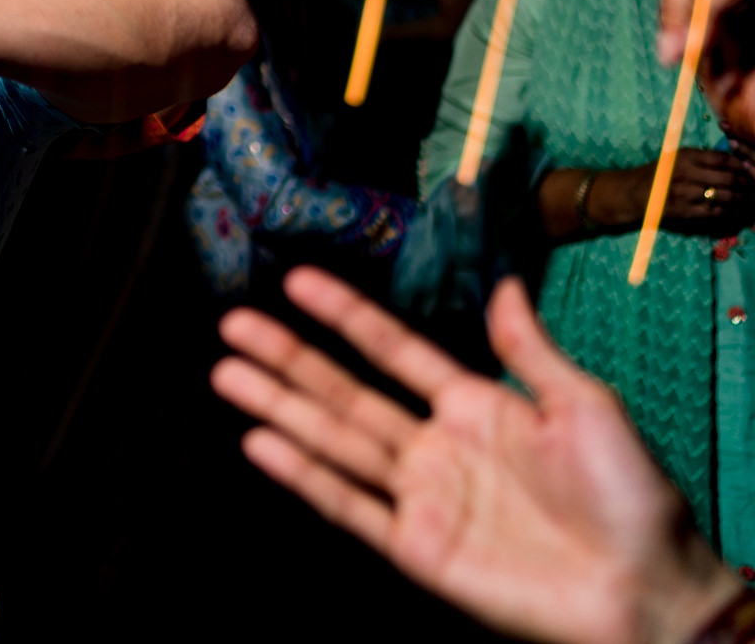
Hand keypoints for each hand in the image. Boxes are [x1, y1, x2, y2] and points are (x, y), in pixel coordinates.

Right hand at [213, 266, 740, 643]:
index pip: (393, 350)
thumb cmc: (630, 496)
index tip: (297, 280)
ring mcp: (420, 497)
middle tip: (234, 323)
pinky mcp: (415, 547)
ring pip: (333, 441)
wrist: (643, 588)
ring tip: (225, 372)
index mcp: (475, 406)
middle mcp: (436, 447)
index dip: (346, 315)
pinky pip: (348, 505)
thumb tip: (504, 282)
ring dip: (279, 406)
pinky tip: (260, 444)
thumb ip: (529, 349)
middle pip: (345, 392)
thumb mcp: (586, 405)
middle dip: (288, 356)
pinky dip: (302, 476)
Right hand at [585, 151, 754, 235]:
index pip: (723, 159)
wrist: (632, 193)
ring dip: (742, 199)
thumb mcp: (676, 158)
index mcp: (685, 157)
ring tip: (748, 200)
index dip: (741, 165)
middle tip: (753, 187)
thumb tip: (735, 161)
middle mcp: (686, 173)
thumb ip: (702, 158)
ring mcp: (685, 194)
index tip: (750, 170)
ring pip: (725, 197)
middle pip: (728, 179)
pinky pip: (715, 212)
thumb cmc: (658, 174)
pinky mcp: (685, 211)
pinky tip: (734, 211)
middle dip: (746, 184)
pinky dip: (729, 212)